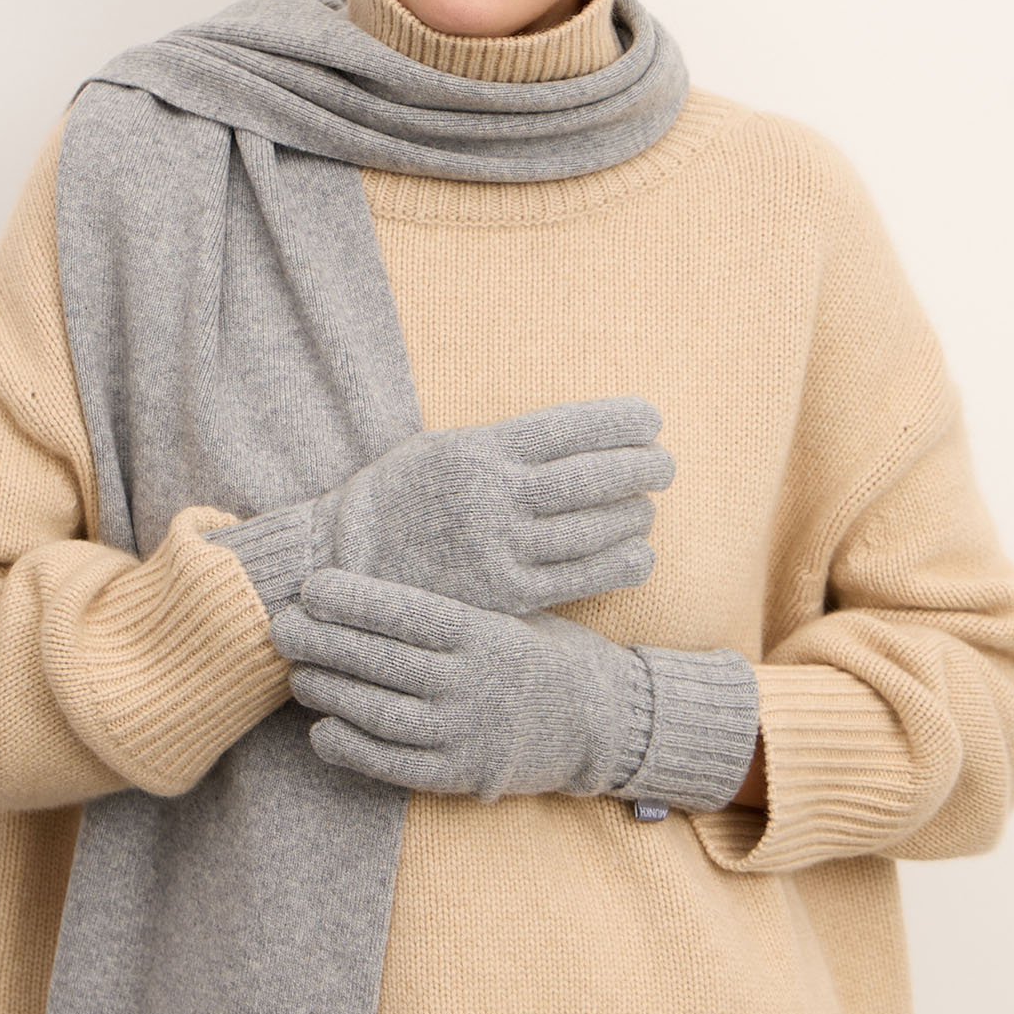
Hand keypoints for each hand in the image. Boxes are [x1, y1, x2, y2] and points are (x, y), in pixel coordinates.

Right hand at [207, 395, 672, 617]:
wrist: (348, 563)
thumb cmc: (403, 497)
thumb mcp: (445, 446)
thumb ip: (506, 442)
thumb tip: (582, 436)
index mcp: (480, 449)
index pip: (570, 427)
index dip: (620, 422)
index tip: (651, 418)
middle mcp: (494, 496)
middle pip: (591, 478)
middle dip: (640, 467)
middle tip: (665, 465)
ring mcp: (501, 548)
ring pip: (592, 528)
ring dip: (633, 513)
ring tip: (645, 506)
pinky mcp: (506, 594)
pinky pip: (581, 578)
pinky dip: (619, 561)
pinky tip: (638, 552)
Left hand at [272, 567, 761, 814]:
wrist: (604, 721)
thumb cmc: (545, 652)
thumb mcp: (512, 611)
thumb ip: (454, 601)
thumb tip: (377, 572)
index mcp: (486, 633)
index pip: (406, 612)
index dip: (352, 598)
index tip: (312, 585)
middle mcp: (473, 682)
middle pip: (380, 660)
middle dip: (322, 641)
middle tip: (280, 626)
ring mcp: (466, 732)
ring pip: (378, 712)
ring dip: (329, 691)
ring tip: (297, 673)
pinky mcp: (462, 774)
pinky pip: (393, 765)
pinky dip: (351, 748)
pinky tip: (323, 729)